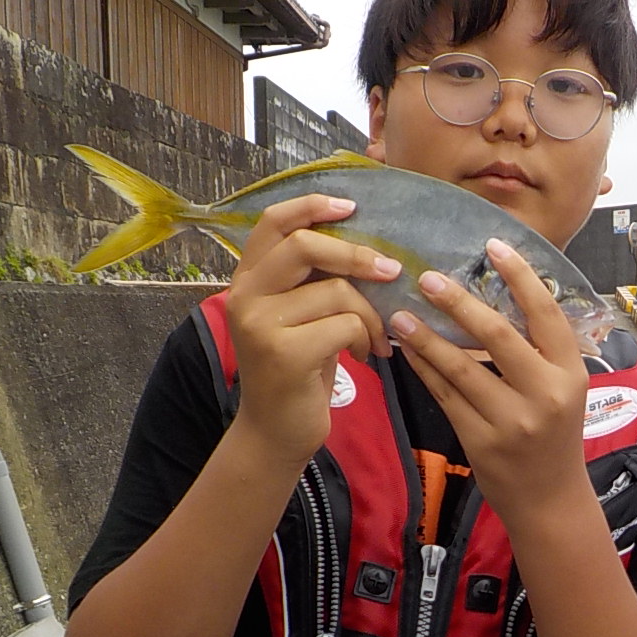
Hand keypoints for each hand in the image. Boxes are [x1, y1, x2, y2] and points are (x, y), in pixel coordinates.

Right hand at [227, 194, 400, 464]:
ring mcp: (260, 324)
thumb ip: (314, 280)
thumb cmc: (299, 370)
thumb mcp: (301, 316)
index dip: (311, 205)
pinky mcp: (283, 353)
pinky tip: (364, 356)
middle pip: (306, 246)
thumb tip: (369, 243)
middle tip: (391, 271)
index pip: (273, 223)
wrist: (276, 432)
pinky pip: (345, 324)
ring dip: (370, 314)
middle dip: (357, 255)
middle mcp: (246, 296)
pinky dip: (366, 338)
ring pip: (335, 290)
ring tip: (375, 338)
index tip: (351, 205)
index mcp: (248, 279)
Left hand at [387, 239, 590, 523]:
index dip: (520, 276)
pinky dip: (425, 369)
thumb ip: (540, 350)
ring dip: (427, 337)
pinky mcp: (481, 441)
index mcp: (571, 373)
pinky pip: (446, 396)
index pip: (546, 313)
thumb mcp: (564, 389)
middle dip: (459, 302)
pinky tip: (407, 350)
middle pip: (497, 335)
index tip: (493, 245)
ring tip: (401, 314)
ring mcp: (512, 421)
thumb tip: (502, 293)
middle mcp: (546, 394)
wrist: (550, 500)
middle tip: (428, 277)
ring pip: (461, 368)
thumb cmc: (554, 436)